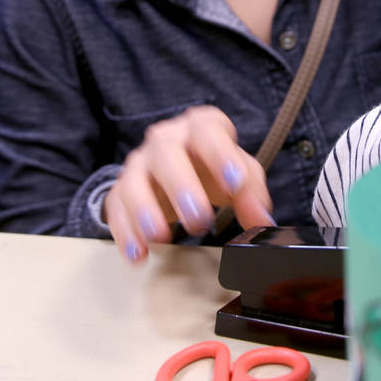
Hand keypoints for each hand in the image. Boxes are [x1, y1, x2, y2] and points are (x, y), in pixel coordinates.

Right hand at [103, 105, 272, 262]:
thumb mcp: (240, 174)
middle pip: (166, 152)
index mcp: (201, 127)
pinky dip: (125, 232)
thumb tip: (263, 222)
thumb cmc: (215, 167)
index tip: (234, 183)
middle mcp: (166, 139)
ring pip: (133, 181)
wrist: (180, 169)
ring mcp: (139, 163)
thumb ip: (253, 194)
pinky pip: (116, 209)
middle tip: (199, 220)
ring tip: (161, 237)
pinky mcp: (120, 190)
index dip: (221, 155)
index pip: (208, 131)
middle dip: (182, 186)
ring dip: (146, 210)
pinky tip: (138, 253)